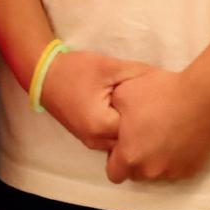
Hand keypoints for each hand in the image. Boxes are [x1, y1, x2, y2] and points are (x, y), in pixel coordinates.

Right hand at [38, 50, 153, 150]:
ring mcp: (91, 143)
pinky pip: (113, 140)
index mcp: (102, 125)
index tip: (161, 102)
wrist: (45, 75)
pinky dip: (122, 130)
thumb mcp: (109, 66)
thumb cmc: (76, 70)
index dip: (152, 115)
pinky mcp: (89, 138)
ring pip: (122, 143)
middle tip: (158, 107)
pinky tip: (130, 114)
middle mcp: (97, 141)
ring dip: (133, 130)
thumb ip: (137, 74)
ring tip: (146, 111)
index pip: (139, 130)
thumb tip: (163, 80)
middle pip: (131, 142)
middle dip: (145, 126)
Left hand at [105, 68, 209, 183]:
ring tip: (162, 133)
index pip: (113, 173)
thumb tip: (108, 116)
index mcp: (130, 155)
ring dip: (155, 159)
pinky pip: (176, 168)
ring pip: (156, 172)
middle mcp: (149, 170)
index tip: (124, 142)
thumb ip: (110, 110)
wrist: (200, 96)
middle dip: (136, 159)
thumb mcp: (124, 92)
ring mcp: (172, 172)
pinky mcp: (190, 170)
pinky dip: (174, 157)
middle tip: (143, 135)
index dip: (115, 158)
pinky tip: (178, 136)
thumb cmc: (160, 93)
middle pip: (135, 174)